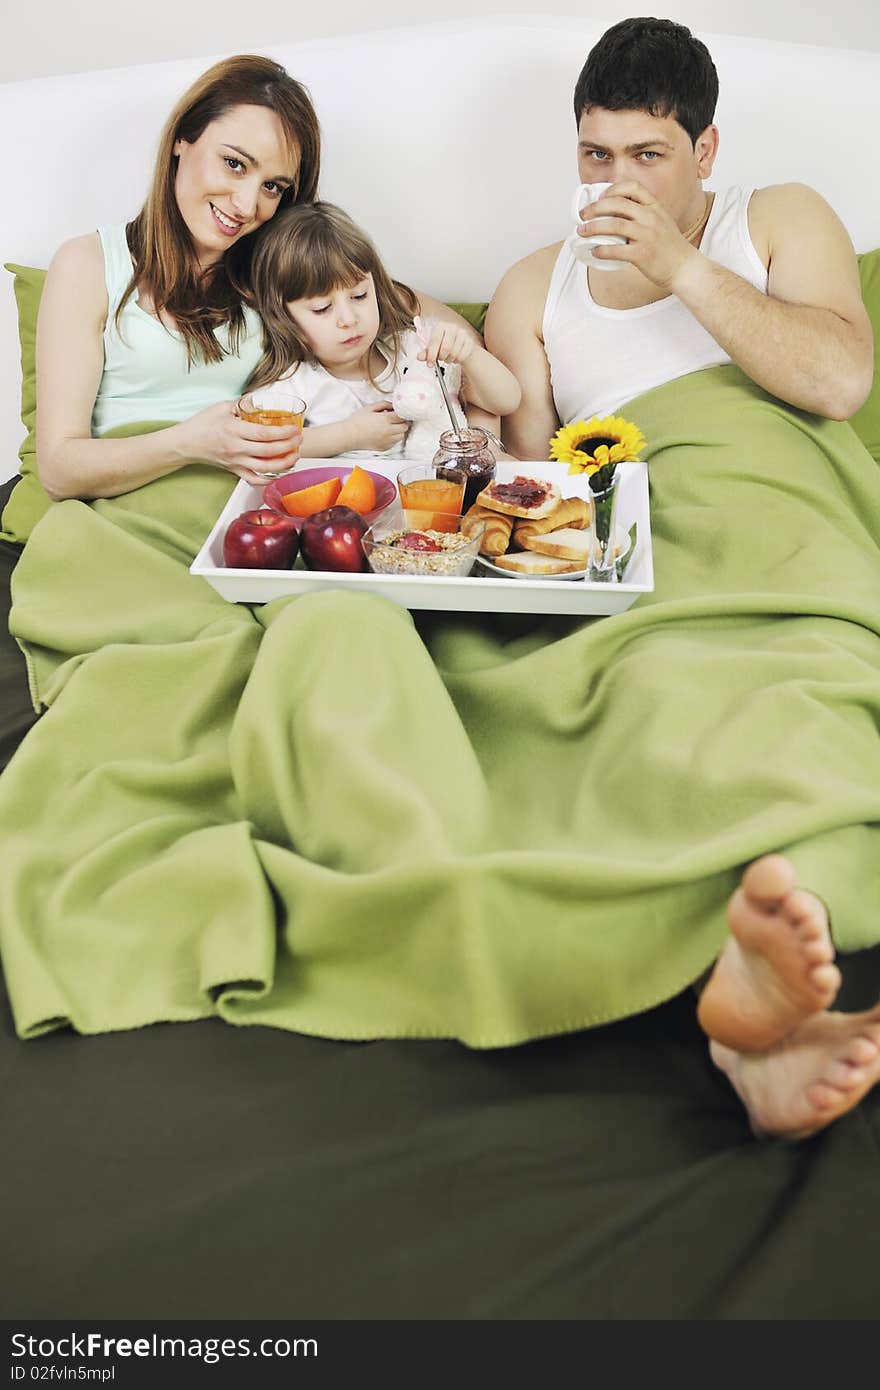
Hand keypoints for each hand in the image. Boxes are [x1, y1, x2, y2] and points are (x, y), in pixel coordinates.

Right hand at [175, 401, 301, 484]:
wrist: (185, 443)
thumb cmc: (202, 424)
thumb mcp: (222, 407)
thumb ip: (243, 404)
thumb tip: (261, 401)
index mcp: (234, 430)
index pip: (264, 434)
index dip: (283, 433)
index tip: (294, 429)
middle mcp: (236, 449)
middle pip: (269, 451)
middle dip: (289, 446)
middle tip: (299, 439)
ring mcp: (236, 462)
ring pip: (265, 468)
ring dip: (284, 464)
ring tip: (295, 456)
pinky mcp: (234, 470)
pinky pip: (254, 479)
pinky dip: (269, 479)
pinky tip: (280, 473)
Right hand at [346, 401, 408, 451]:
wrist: (349, 436)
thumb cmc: (358, 421)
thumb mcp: (370, 407)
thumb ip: (384, 404)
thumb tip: (393, 406)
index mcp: (385, 420)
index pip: (402, 416)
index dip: (401, 413)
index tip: (398, 412)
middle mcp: (388, 431)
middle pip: (405, 427)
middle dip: (401, 422)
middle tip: (394, 420)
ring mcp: (387, 441)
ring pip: (401, 436)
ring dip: (398, 431)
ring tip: (389, 427)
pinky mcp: (384, 448)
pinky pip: (394, 442)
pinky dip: (393, 438)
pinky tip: (384, 434)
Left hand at [417, 320, 476, 367]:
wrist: (461, 345)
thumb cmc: (445, 345)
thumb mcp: (434, 348)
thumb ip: (426, 352)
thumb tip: (419, 357)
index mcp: (441, 326)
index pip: (435, 340)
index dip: (431, 354)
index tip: (430, 364)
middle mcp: (452, 327)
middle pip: (446, 347)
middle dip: (441, 357)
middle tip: (440, 360)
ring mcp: (463, 334)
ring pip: (454, 353)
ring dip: (449, 359)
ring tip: (448, 358)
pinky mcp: (470, 341)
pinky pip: (462, 356)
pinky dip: (457, 360)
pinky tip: (456, 357)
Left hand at [577, 181, 699, 290]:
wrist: (685, 268)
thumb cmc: (671, 247)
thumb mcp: (661, 221)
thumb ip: (643, 214)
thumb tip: (616, 213)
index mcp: (655, 207)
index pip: (632, 187)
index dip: (613, 189)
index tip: (600, 197)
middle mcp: (651, 218)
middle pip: (617, 204)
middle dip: (595, 208)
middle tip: (583, 215)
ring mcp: (647, 236)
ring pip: (613, 225)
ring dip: (593, 227)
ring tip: (582, 232)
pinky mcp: (642, 255)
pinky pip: (616, 250)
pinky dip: (602, 250)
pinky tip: (595, 251)